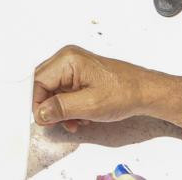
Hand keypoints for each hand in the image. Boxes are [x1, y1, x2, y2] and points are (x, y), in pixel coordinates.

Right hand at [33, 46, 155, 131]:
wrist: (144, 91)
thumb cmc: (123, 93)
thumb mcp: (89, 105)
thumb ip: (61, 108)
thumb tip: (39, 113)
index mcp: (68, 60)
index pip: (37, 82)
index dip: (38, 104)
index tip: (45, 121)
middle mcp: (67, 59)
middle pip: (43, 86)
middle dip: (50, 108)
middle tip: (62, 122)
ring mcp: (73, 66)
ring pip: (52, 91)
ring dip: (60, 110)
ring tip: (76, 121)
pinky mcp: (78, 75)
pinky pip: (63, 92)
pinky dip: (68, 107)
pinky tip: (80, 116)